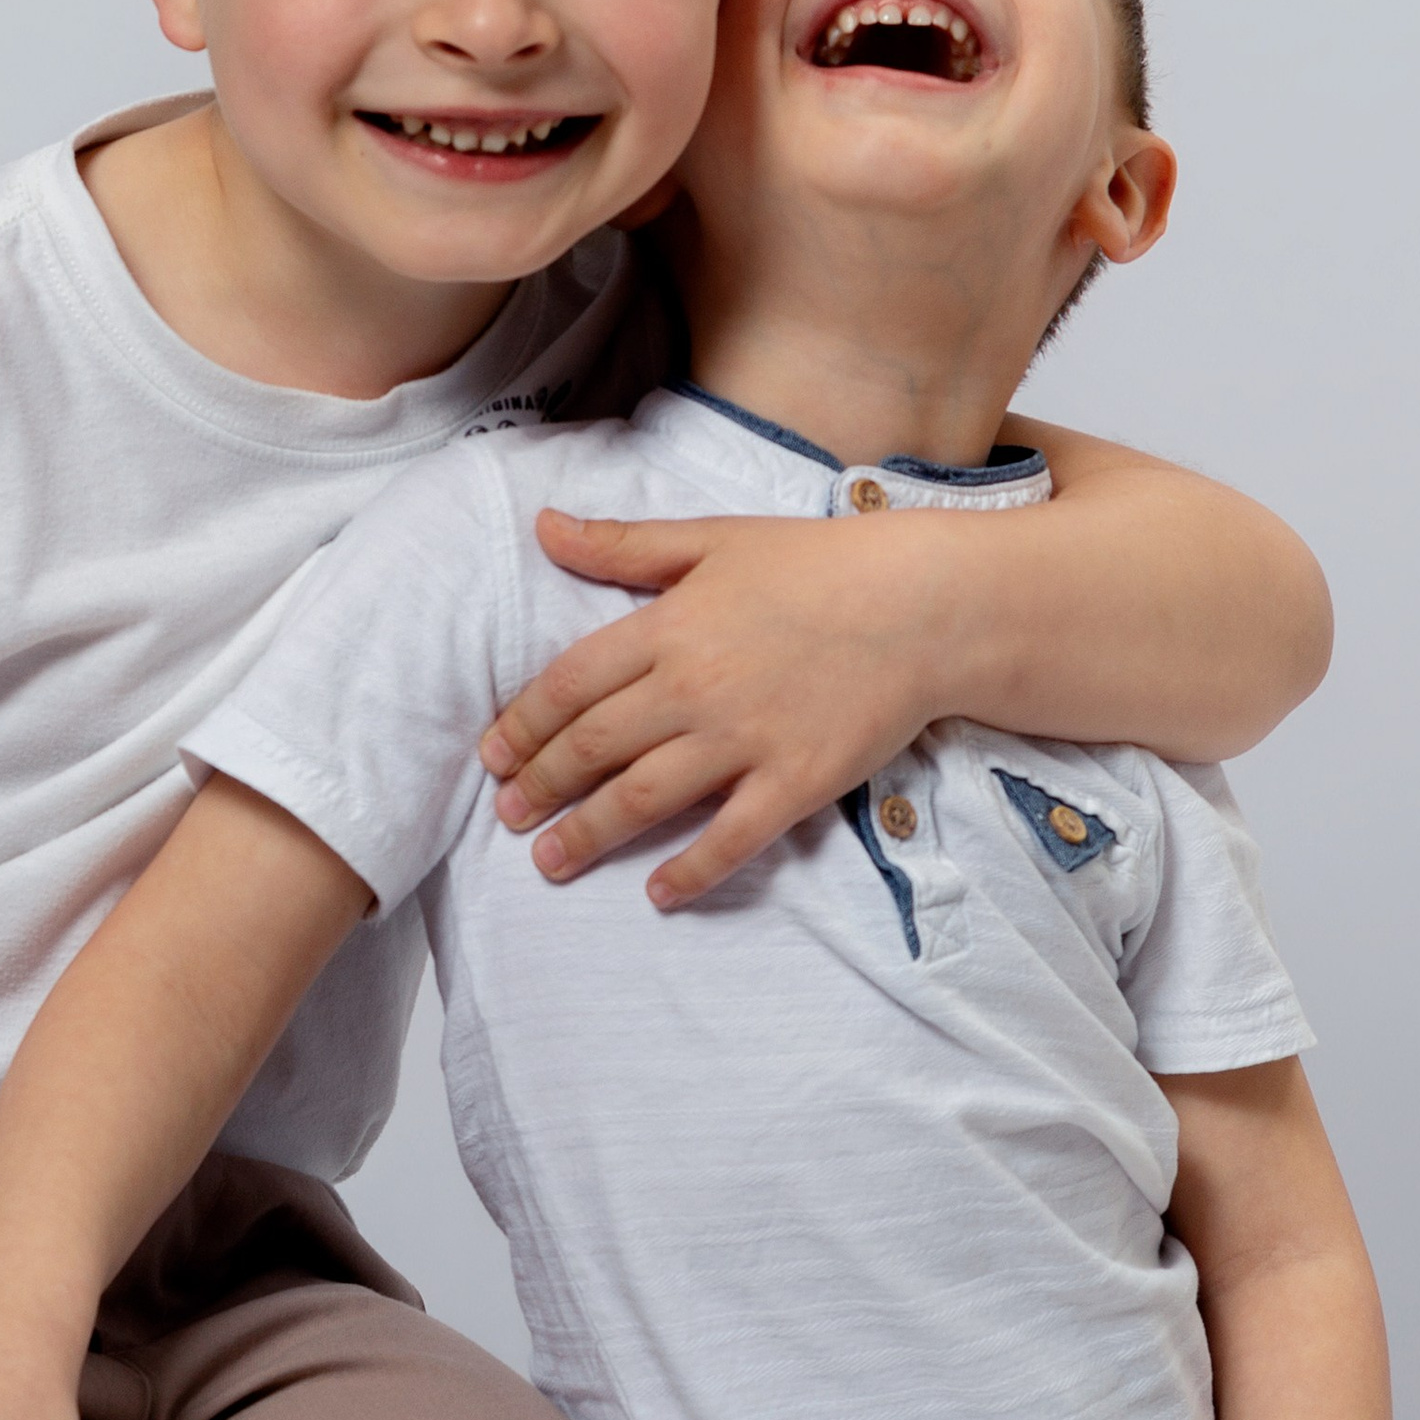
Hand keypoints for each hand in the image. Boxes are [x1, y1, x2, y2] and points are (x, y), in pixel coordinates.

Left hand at [481, 509, 938, 905]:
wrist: (925, 604)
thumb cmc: (818, 565)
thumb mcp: (713, 540)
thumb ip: (624, 546)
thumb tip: (545, 526)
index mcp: (668, 625)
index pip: (570, 685)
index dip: (523, 726)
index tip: (494, 756)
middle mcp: (695, 686)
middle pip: (595, 747)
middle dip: (542, 786)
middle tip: (509, 816)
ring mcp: (746, 739)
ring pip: (645, 798)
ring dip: (589, 834)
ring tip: (549, 862)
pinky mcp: (797, 781)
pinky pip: (730, 838)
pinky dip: (690, 870)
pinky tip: (657, 893)